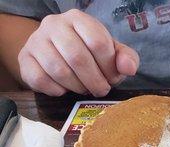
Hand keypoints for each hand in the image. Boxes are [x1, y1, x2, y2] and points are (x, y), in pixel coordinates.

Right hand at [18, 9, 138, 96]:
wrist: (56, 52)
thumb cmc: (89, 53)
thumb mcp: (111, 52)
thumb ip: (126, 58)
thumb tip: (129, 68)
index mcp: (78, 19)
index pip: (98, 42)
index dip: (109, 67)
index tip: (113, 78)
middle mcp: (54, 24)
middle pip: (78, 58)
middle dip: (94, 81)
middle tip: (101, 90)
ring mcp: (36, 41)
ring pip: (59, 70)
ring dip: (77, 87)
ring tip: (84, 89)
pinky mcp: (24, 59)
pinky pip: (40, 79)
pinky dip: (57, 90)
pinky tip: (65, 89)